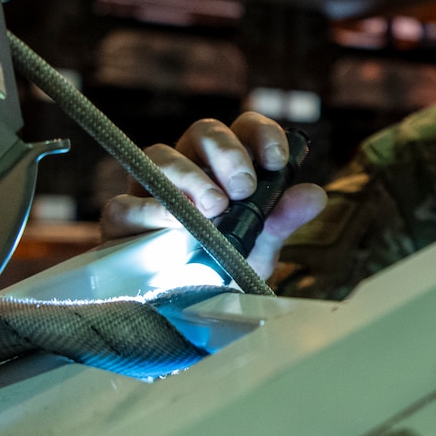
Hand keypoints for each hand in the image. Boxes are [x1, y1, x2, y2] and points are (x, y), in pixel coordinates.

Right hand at [100, 112, 326, 277]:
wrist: (183, 307)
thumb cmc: (223, 265)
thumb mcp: (261, 246)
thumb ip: (283, 220)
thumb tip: (314, 195)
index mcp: (225, 164)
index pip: (244, 128)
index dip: (261, 134)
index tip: (276, 161)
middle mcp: (189, 164)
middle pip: (204, 132)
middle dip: (227, 154)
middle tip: (245, 188)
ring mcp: (150, 187)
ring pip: (160, 156)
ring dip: (190, 177)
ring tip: (214, 207)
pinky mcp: (121, 218)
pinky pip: (126, 204)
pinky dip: (152, 210)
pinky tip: (176, 225)